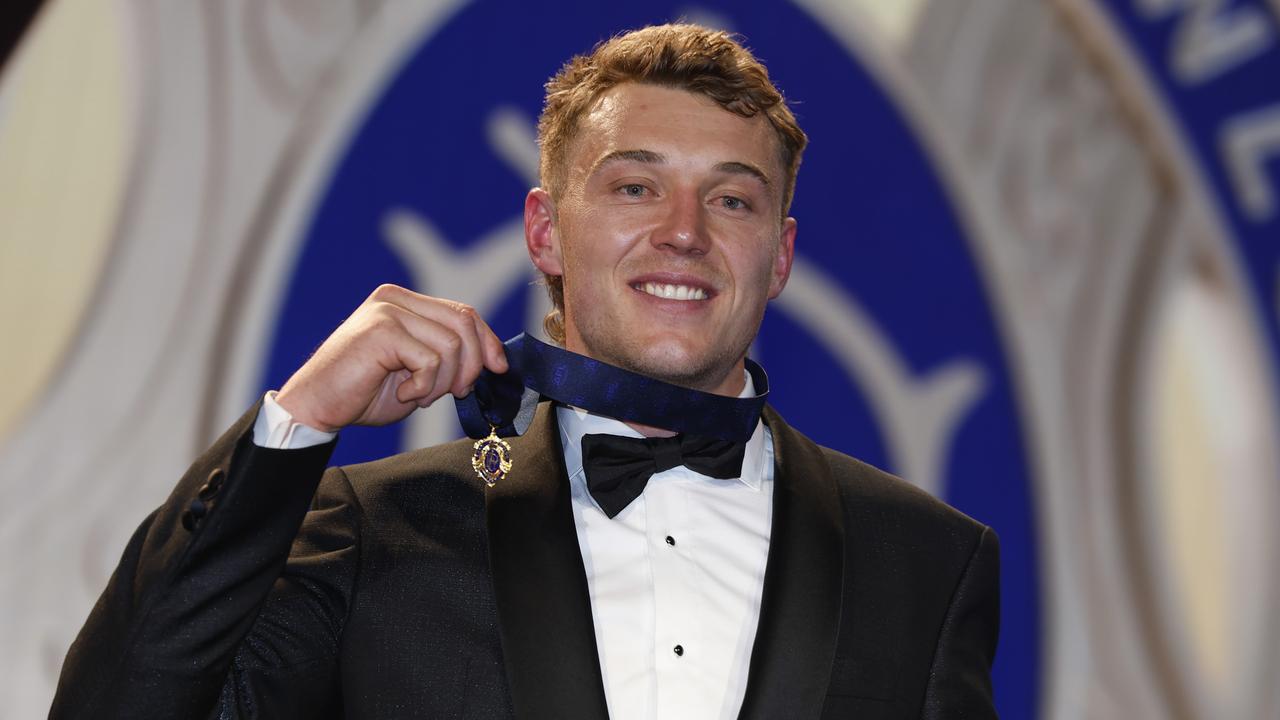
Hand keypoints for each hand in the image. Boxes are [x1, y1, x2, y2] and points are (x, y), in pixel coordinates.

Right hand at [274, 284, 508, 432]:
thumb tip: (493, 359)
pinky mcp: (382, 330)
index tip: (498, 368)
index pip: (463, 312)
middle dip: (471, 364)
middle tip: (456, 392)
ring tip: (417, 395)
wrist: (318, 406)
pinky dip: (425, 386)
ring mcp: (387, 311)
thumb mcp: (418, 370)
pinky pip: (431, 360)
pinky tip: (402, 393)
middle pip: (464, 322)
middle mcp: (395, 298)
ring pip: (451, 345)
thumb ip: (447, 356)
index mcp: (404, 301)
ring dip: (442, 382)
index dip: (487, 341)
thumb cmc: (364, 392)